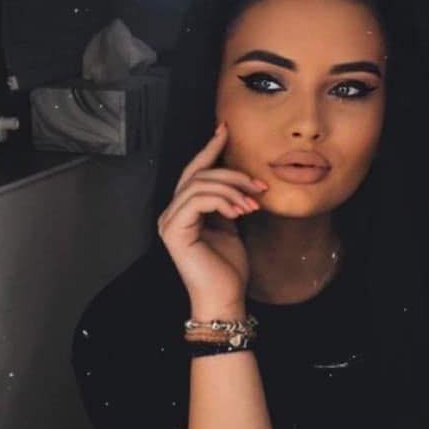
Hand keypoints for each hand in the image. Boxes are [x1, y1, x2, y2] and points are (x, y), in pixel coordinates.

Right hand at [157, 121, 266, 317]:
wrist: (224, 298)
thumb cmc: (228, 269)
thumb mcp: (231, 226)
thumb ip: (227, 202)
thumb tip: (238, 179)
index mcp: (183, 212)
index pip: (194, 173)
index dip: (209, 149)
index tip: (225, 130)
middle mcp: (170, 214)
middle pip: (198, 174)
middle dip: (232, 174)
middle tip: (259, 186)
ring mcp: (169, 222)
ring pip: (199, 184)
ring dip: (232, 189)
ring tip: (252, 204)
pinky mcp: (173, 230)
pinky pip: (198, 199)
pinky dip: (223, 200)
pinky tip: (240, 212)